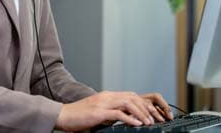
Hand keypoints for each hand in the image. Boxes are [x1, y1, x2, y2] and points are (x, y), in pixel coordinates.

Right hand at [55, 90, 169, 131]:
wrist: (64, 115)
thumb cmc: (79, 115)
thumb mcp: (98, 112)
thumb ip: (110, 112)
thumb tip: (124, 118)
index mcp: (108, 96)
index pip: (130, 95)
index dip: (143, 104)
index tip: (152, 113)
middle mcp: (107, 96)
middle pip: (132, 97)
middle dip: (146, 107)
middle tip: (156, 118)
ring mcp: (103, 103)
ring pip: (128, 103)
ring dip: (141, 113)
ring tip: (150, 122)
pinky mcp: (99, 112)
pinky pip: (118, 114)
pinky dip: (130, 118)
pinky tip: (137, 124)